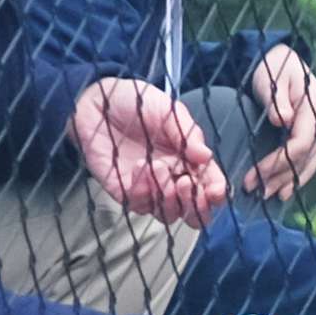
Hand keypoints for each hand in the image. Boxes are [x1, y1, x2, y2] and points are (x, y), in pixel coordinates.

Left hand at [71, 78, 228, 227]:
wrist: (98, 100)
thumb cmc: (136, 101)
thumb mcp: (169, 111)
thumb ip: (188, 134)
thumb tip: (206, 157)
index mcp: (189, 159)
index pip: (210, 185)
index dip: (216, 193)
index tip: (215, 190)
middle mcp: (172, 177)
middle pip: (192, 210)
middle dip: (194, 205)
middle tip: (185, 184)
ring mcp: (149, 187)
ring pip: (168, 214)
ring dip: (168, 199)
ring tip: (159, 168)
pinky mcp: (124, 190)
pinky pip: (139, 205)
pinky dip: (143, 192)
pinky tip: (140, 168)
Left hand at [242, 46, 315, 202]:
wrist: (282, 60)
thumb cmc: (273, 67)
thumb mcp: (271, 78)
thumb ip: (276, 99)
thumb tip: (283, 120)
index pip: (300, 143)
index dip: (278, 163)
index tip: (255, 175)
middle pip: (305, 158)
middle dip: (281, 176)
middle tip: (257, 191)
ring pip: (309, 162)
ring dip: (290, 181)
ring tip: (269, 196)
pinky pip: (309, 159)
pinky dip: (298, 175)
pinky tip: (285, 189)